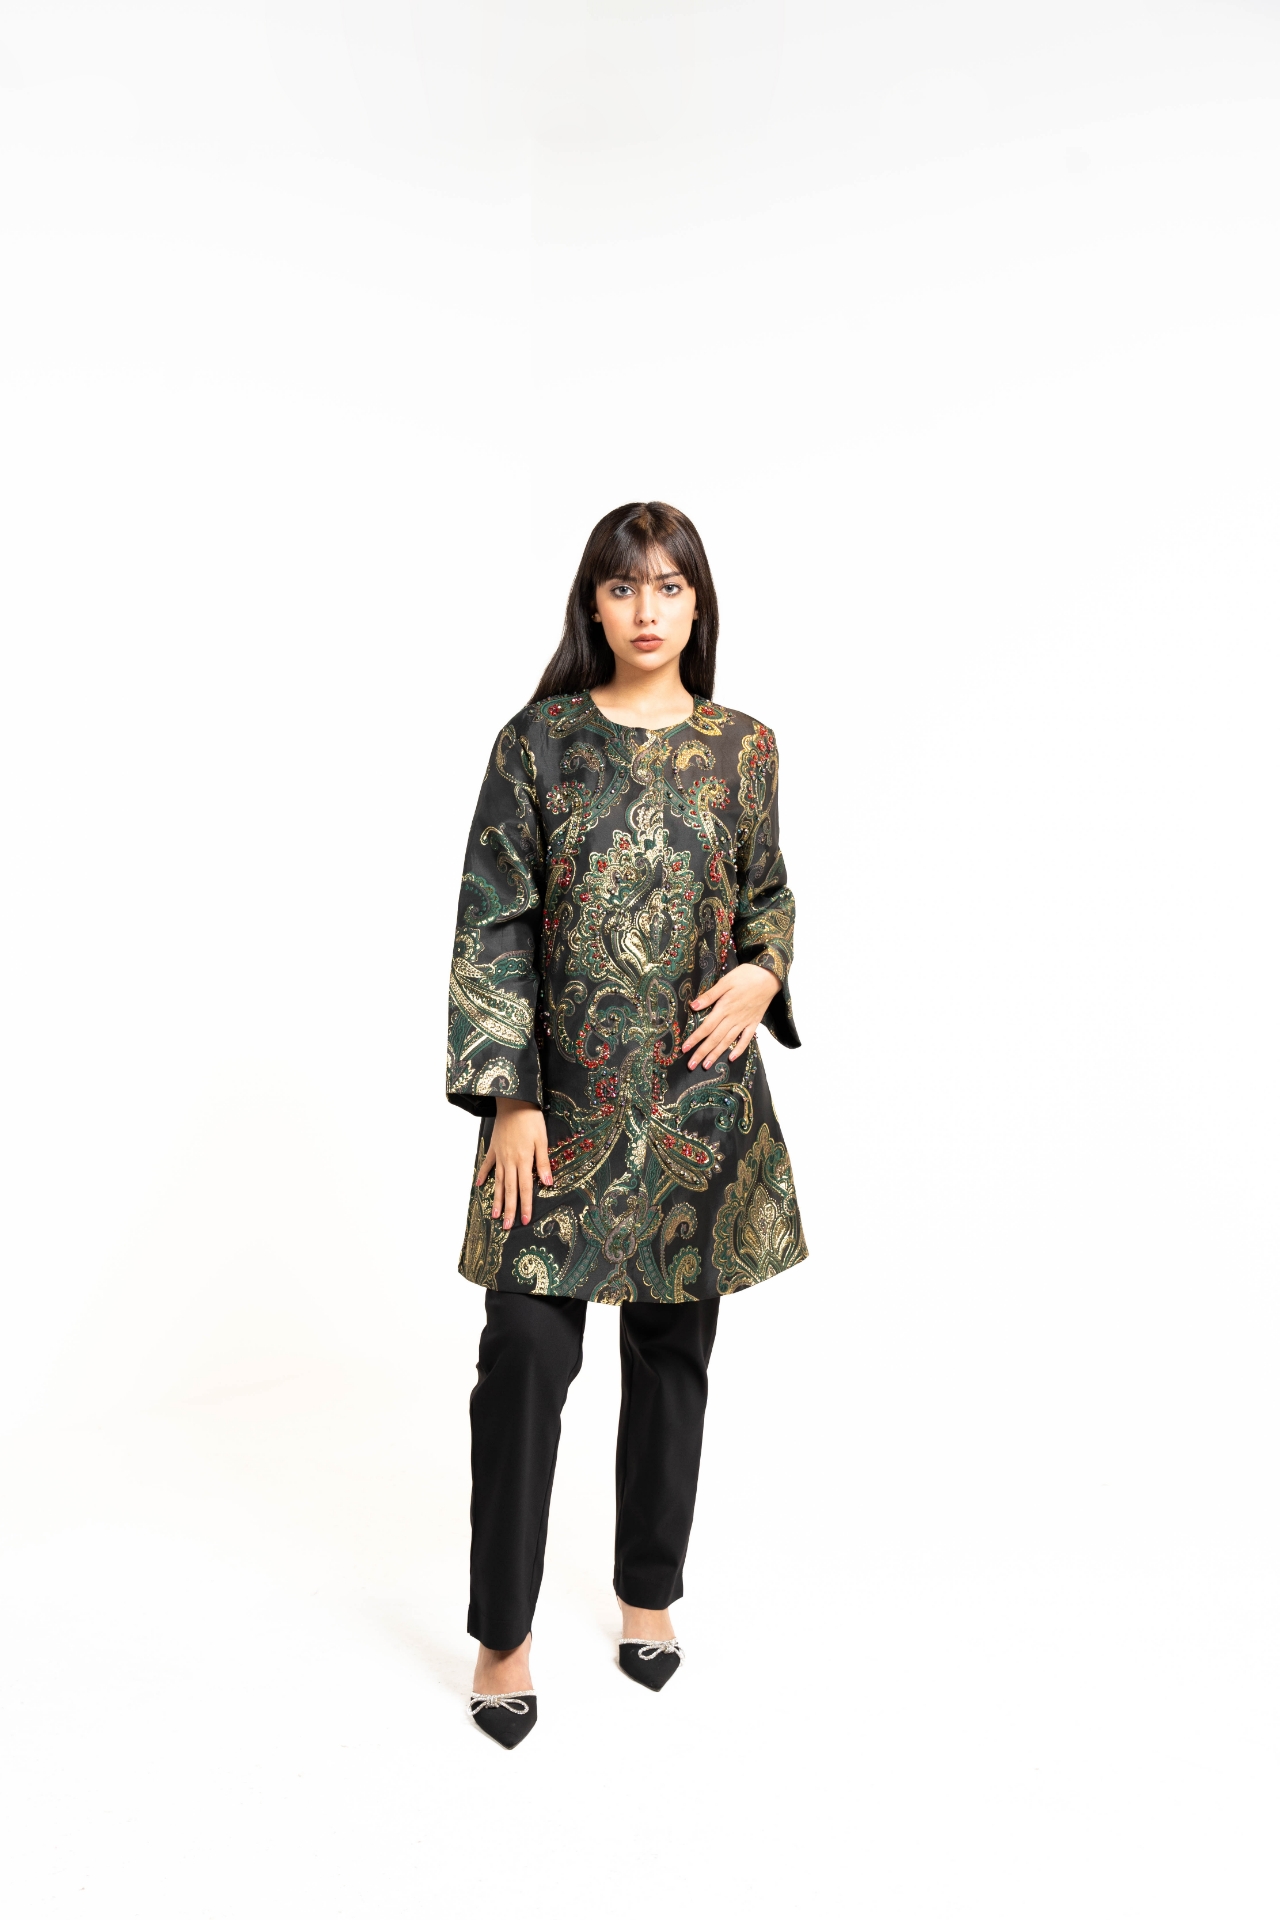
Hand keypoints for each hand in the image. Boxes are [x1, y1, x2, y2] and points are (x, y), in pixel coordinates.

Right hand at [476, 1097, 552, 1228]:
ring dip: (496, 1199)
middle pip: (509, 1189)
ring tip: (494, 1215)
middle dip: (508, 1209)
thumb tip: (548, 1183)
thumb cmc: (531, 1120)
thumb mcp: (541, 1140)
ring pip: (498, 1182)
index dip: (525, 1205)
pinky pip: (487, 1165)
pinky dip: (484, 1175)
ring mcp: (499, 1155)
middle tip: (506, 1226)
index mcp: (523, 1160)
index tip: (524, 1220)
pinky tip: (480, 1185)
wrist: (513, 1101)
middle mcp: (509, 1161)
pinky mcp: (494, 1148)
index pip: (524, 1188)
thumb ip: (543, 1162)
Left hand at [681, 963, 781, 1070]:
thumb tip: (693, 1006)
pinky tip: (731, 1058)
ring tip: (706, 1066)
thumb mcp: (726, 981)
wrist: (770, 977)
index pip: (706, 1027)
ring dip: (716, 1054)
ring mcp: (744, 1022)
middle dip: (702, 1052)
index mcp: (724, 1007)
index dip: (695, 1039)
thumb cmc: (746, 976)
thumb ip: (710, 995)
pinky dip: (739, 1049)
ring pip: (728, 1041)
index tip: (684, 1049)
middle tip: (691, 1065)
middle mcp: (733, 1018)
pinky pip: (746, 1039)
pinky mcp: (754, 1022)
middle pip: (715, 1038)